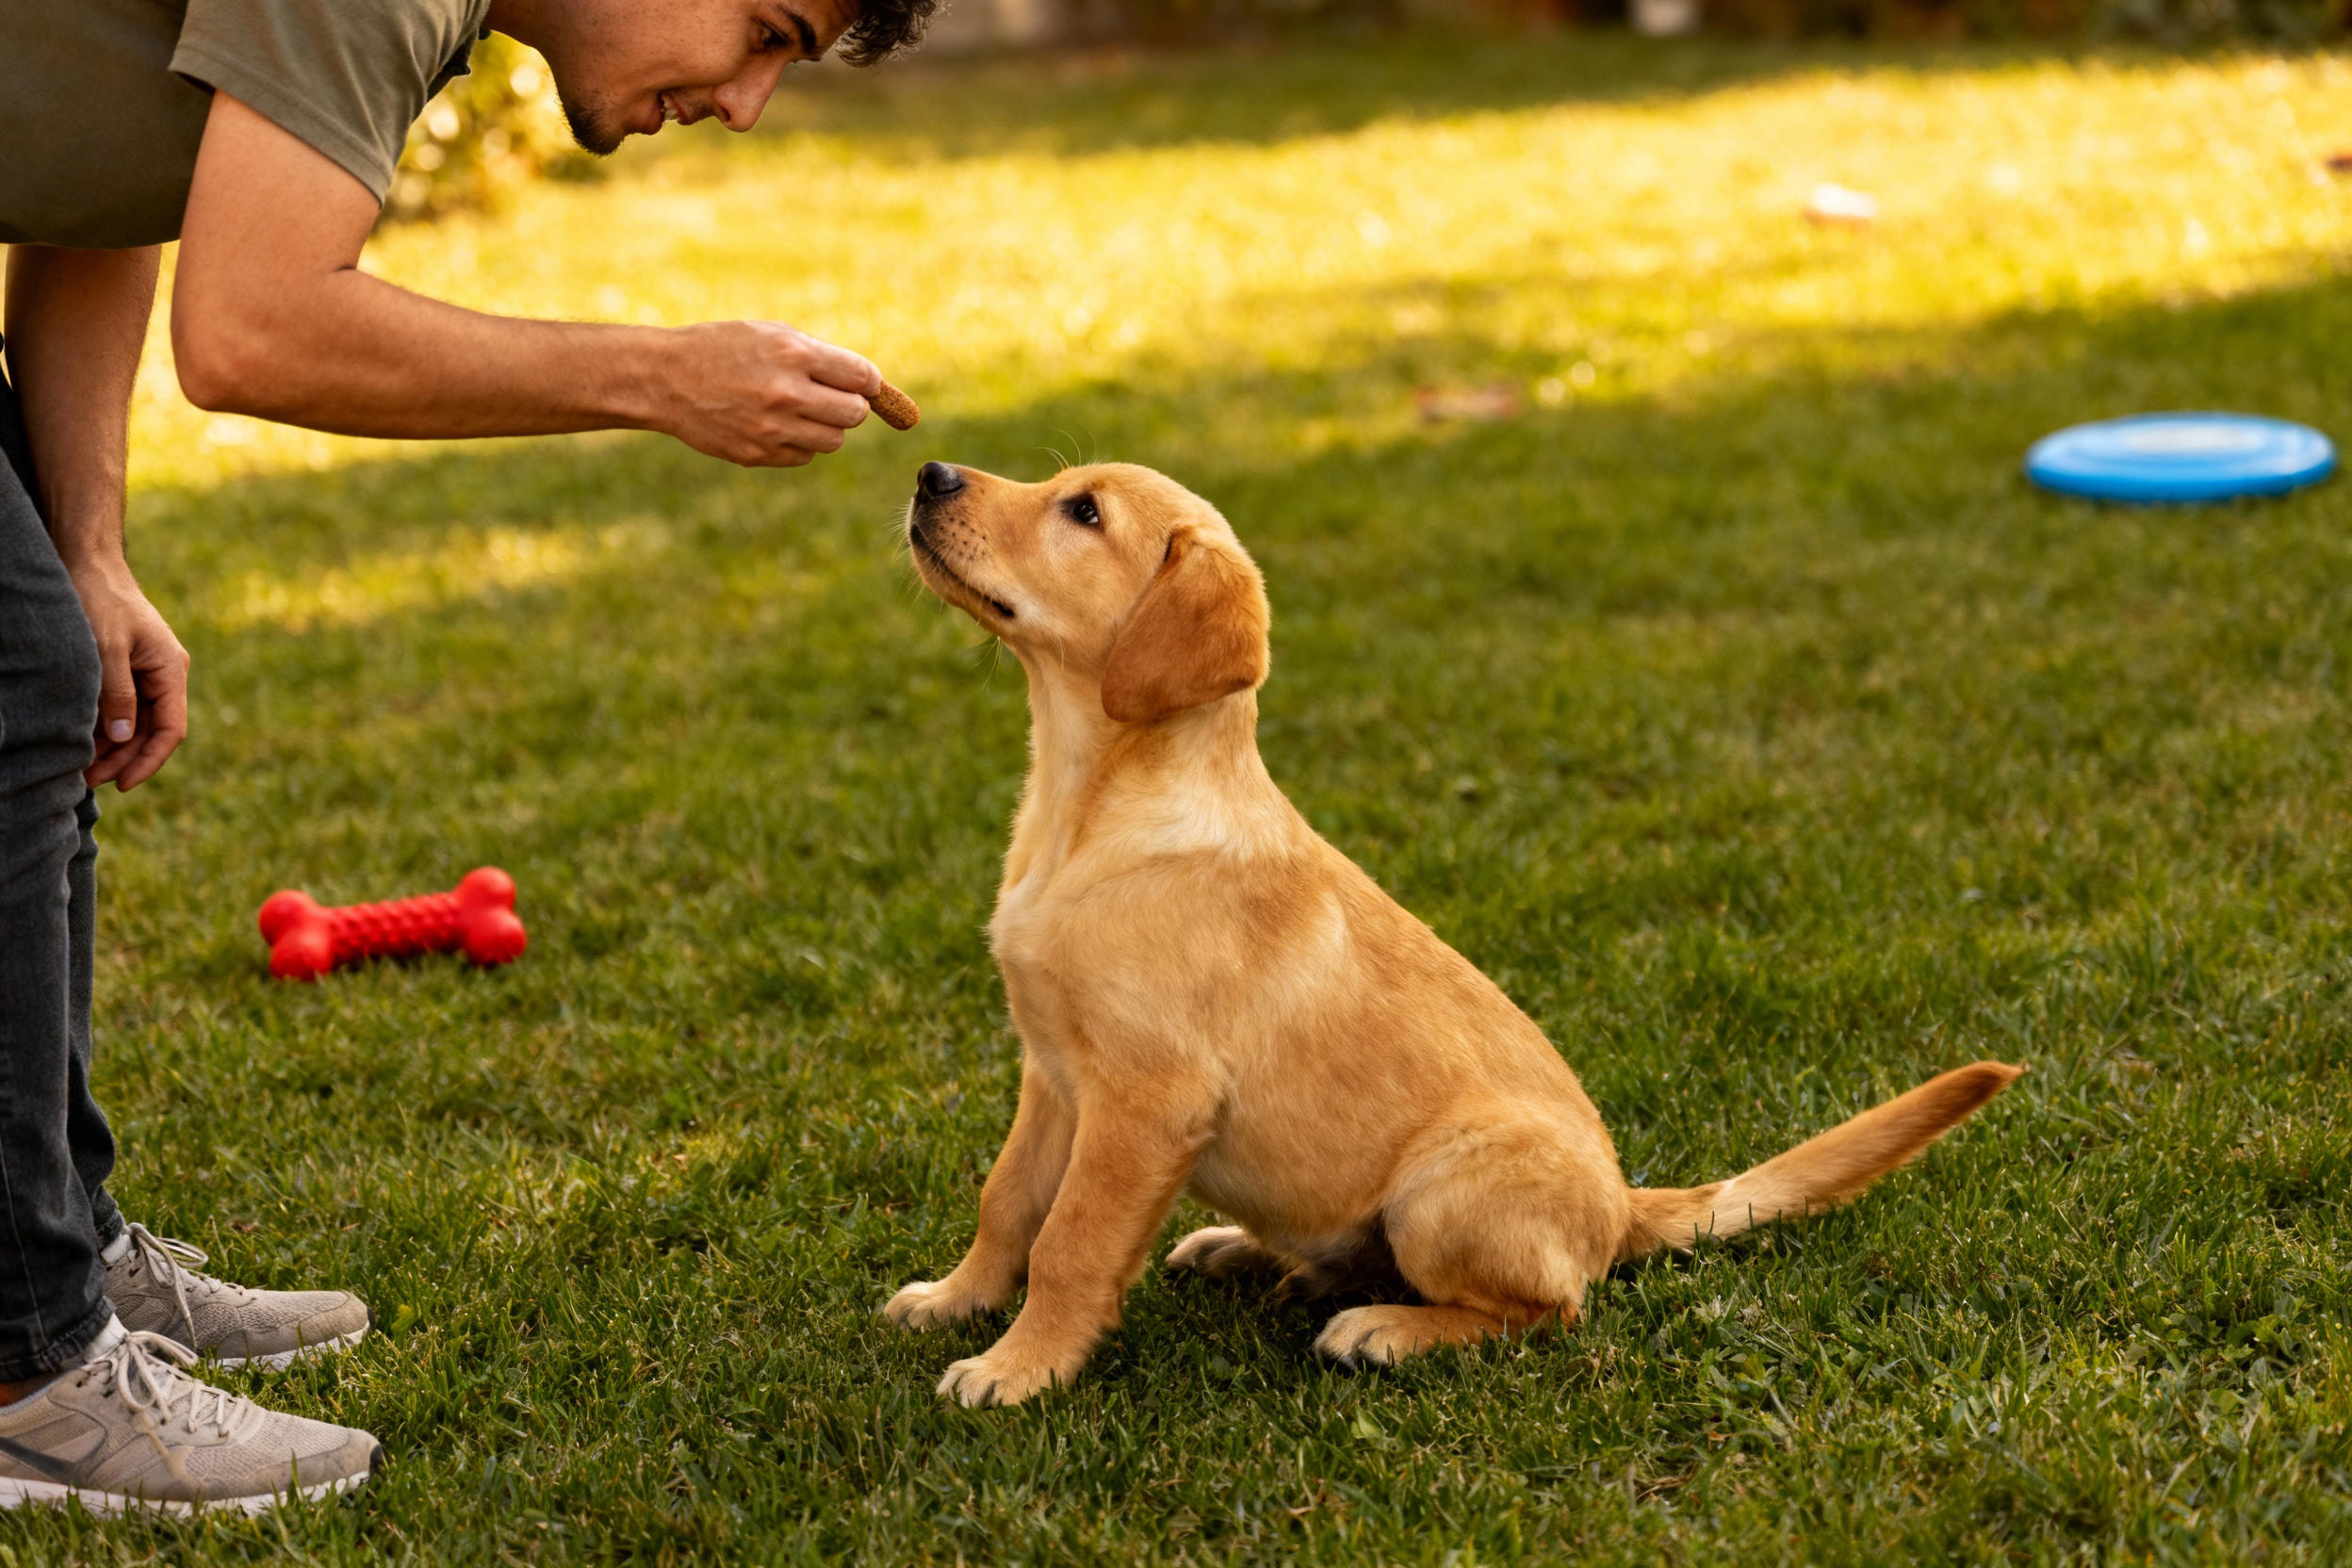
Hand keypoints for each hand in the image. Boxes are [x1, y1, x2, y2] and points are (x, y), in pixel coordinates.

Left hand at [66, 556, 188, 790]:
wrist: (88, 563)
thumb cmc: (100, 600)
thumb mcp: (107, 648)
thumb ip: (117, 694)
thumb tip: (123, 737)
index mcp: (170, 670)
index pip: (170, 729)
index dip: (149, 760)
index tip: (123, 784)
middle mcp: (163, 676)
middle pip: (151, 732)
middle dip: (124, 759)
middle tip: (90, 781)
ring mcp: (144, 673)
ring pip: (134, 723)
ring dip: (111, 747)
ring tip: (82, 768)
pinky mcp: (125, 670)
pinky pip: (120, 707)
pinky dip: (103, 727)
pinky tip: (83, 741)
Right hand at [657, 321, 880, 466]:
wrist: (665, 378)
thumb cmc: (722, 349)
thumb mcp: (769, 334)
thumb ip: (818, 355)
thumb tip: (867, 382)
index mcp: (793, 354)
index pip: (861, 376)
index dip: (869, 382)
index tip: (864, 384)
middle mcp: (786, 392)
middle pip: (854, 413)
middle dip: (851, 406)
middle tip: (833, 399)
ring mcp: (772, 427)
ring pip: (833, 440)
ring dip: (826, 427)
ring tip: (801, 411)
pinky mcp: (758, 453)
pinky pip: (804, 456)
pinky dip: (800, 443)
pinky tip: (777, 426)